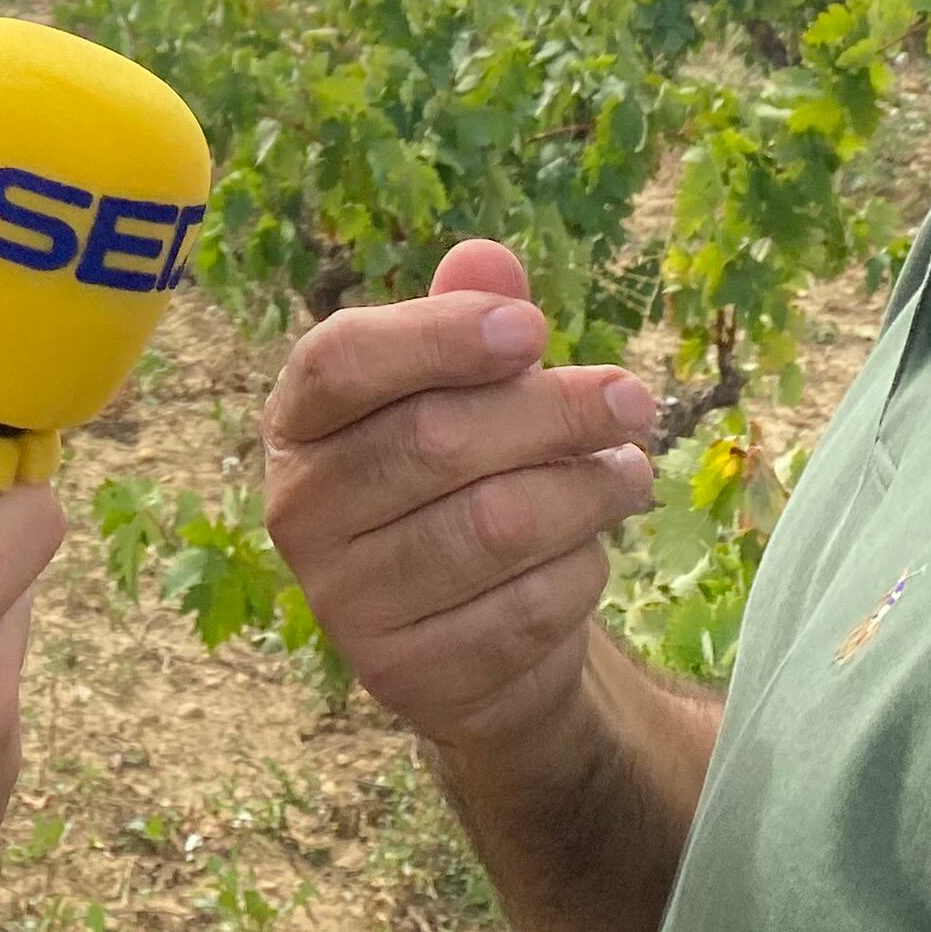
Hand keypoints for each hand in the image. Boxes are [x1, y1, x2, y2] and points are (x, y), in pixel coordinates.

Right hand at [263, 239, 659, 756]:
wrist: (471, 640)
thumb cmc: (461, 481)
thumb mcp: (463, 394)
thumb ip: (467, 322)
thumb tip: (486, 256)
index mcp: (298, 424)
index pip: (340, 362)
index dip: (439, 336)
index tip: (534, 328)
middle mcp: (299, 512)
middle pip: (434, 440)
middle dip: (552, 411)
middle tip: (631, 398)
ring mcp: (346, 603)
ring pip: (492, 526)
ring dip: (586, 490)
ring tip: (630, 469)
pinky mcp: (407, 675)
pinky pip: (522, 608)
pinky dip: (580, 570)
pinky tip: (594, 548)